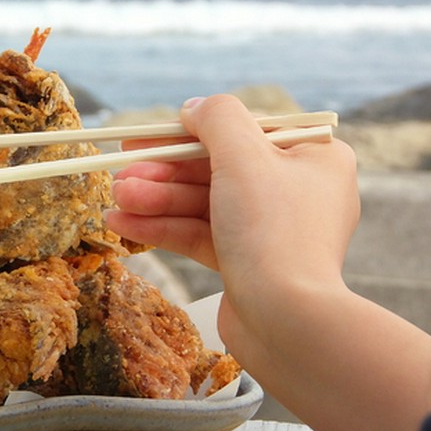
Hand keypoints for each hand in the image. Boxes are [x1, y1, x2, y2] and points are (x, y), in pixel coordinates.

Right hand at [107, 95, 430, 430]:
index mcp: (314, 158)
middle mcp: (298, 192)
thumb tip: (193, 108)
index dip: (192, 132)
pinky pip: (202, 236)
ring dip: (157, 200)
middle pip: (218, 169)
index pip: (245, 133)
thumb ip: (216, 119)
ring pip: (204, 204)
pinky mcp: (249, 265)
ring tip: (116, 201)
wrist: (287, 322)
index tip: (150, 135)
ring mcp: (272, 232)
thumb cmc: (273, 231)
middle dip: (164, 172)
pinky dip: (164, 229)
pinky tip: (123, 227)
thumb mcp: (244, 156)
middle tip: (120, 172)